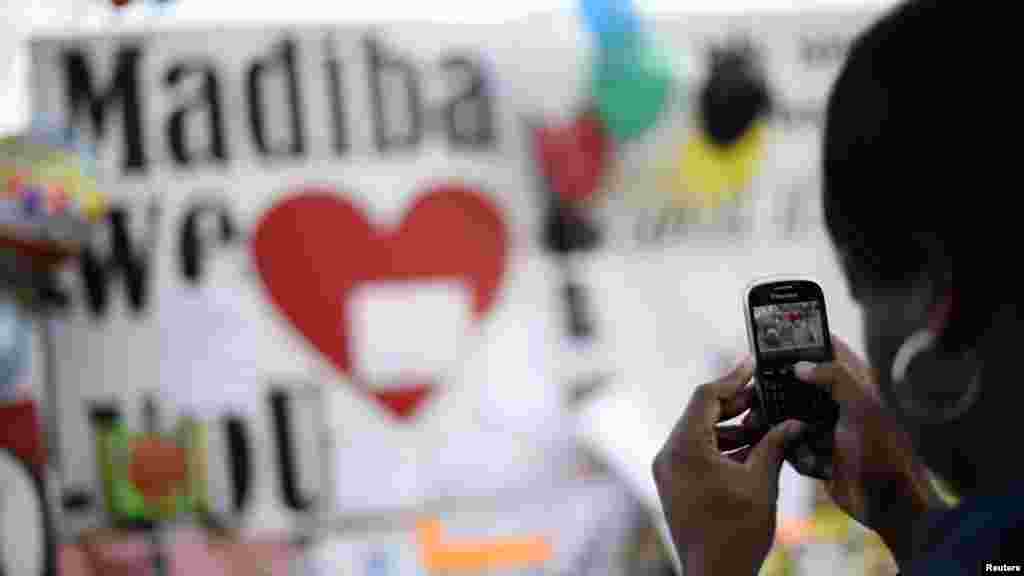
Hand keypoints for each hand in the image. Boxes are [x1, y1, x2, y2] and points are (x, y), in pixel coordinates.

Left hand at [653, 358, 804, 575]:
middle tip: (766, 395)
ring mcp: (669, 470)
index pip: (705, 397)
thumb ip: (774, 445)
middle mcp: (669, 455)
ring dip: (732, 427)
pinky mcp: (675, 483)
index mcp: (684, 448)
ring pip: (700, 433)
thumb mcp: (761, 482)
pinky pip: (697, 452)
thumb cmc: (736, 533)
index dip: (732, 379)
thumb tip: (793, 422)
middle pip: (701, 413)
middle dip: (735, 404)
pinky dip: (723, 447)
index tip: (752, 364)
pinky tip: (754, 447)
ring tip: (766, 423)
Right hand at [793, 335, 937, 566]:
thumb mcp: (861, 407)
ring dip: (784, 426)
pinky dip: (798, 454)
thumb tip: (801, 364)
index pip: (827, 349)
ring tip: (776, 433)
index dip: (804, 340)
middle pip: (799, 383)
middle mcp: (838, 402)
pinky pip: (793, 444)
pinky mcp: (818, 452)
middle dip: (780, 390)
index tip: (775, 338)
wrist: (888, 503)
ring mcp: (827, 427)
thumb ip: (834, 377)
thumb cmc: (883, 452)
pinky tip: (817, 465)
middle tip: (760, 392)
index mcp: (853, 384)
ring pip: (791, 414)